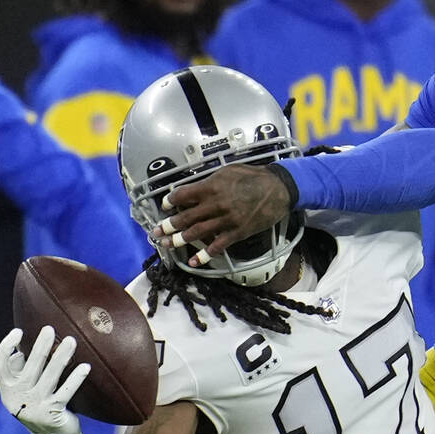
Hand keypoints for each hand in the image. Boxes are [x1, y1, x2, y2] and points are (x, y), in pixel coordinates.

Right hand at [0, 325, 89, 433]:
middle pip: (29, 367)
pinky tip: (85, 366)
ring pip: (50, 377)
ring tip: (71, 341)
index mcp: (8, 389)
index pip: (0, 366)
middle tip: (49, 329)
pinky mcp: (53, 413)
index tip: (18, 331)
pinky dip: (76, 378)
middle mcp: (18, 398)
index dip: (6, 347)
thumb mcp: (23, 390)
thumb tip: (20, 348)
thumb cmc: (38, 404)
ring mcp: (36, 406)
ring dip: (61, 357)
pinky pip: (66, 391)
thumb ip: (20, 371)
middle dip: (40, 346)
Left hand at [151, 164, 291, 265]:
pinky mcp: (237, 232)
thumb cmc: (253, 176)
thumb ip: (210, 181)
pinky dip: (205, 255)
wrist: (278, 188)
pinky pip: (217, 246)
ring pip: (197, 233)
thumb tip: (194, 188)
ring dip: (179, 240)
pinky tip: (194, 262)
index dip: (170, 201)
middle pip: (185, 217)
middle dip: (168, 226)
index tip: (165, 206)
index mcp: (211, 186)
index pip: (182, 195)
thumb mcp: (228, 171)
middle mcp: (215, 204)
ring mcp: (226, 220)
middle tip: (156, 232)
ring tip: (167, 245)